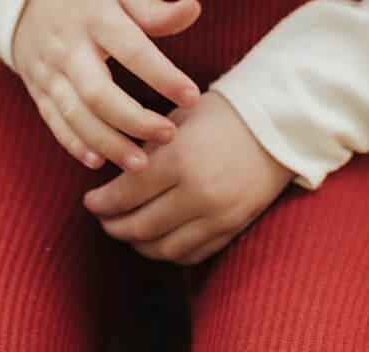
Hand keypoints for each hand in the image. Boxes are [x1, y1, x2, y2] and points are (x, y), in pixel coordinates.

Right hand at [11, 0, 201, 173]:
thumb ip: (154, 9)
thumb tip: (194, 9)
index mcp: (96, 16)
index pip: (132, 51)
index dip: (162, 76)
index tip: (192, 96)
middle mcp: (68, 46)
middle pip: (98, 92)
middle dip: (134, 120)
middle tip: (169, 135)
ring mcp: (49, 70)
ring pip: (75, 114)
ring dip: (108, 142)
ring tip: (141, 164)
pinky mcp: (37, 88)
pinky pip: (54, 121)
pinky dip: (74, 144)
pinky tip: (99, 161)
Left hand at [83, 91, 294, 265]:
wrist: (279, 124)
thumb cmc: (223, 113)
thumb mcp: (179, 120)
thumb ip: (147, 148)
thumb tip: (115, 174)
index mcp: (179, 159)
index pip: (126, 194)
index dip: (101, 203)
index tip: (89, 201)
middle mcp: (197, 193)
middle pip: (140, 227)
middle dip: (114, 226)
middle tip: (103, 218)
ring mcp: (217, 216)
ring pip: (163, 249)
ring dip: (138, 244)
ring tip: (127, 230)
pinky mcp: (232, 228)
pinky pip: (191, 255)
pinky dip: (169, 252)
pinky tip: (158, 239)